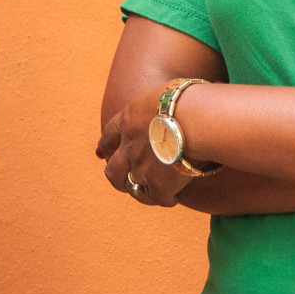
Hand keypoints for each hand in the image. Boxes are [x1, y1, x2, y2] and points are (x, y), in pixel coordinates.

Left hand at [99, 86, 191, 206]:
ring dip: (138, 191)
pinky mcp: (159, 185)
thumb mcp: (165, 93)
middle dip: (115, 176)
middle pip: (113, 168)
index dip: (105, 144)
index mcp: (129, 120)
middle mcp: (129, 147)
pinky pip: (158, 199)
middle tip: (120, 180)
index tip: (101, 152)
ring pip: (131, 187)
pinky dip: (165, 199)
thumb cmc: (186, 99)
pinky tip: (172, 198)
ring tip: (149, 193)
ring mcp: (142, 168)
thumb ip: (161, 104)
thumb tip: (176, 105)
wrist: (193, 119)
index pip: (109, 134)